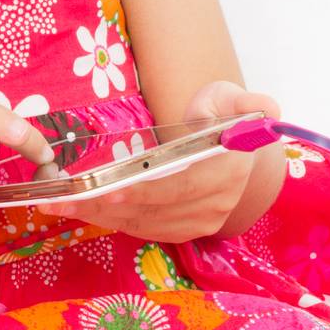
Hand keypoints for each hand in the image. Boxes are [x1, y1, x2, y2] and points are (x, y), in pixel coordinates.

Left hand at [42, 80, 281, 243]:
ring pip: (145, 224)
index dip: (144, 191)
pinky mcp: (186, 229)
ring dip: (101, 218)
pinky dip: (113, 222)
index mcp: (229, 171)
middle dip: (105, 207)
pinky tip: (84, 212)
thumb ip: (248, 102)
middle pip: (155, 210)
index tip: (107, 190)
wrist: (230, 146)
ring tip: (62, 206)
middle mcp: (218, 203)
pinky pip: (146, 230)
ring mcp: (203, 221)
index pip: (181, 186)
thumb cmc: (222, 116)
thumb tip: (267, 109)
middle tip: (64, 200)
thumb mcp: (231, 98)